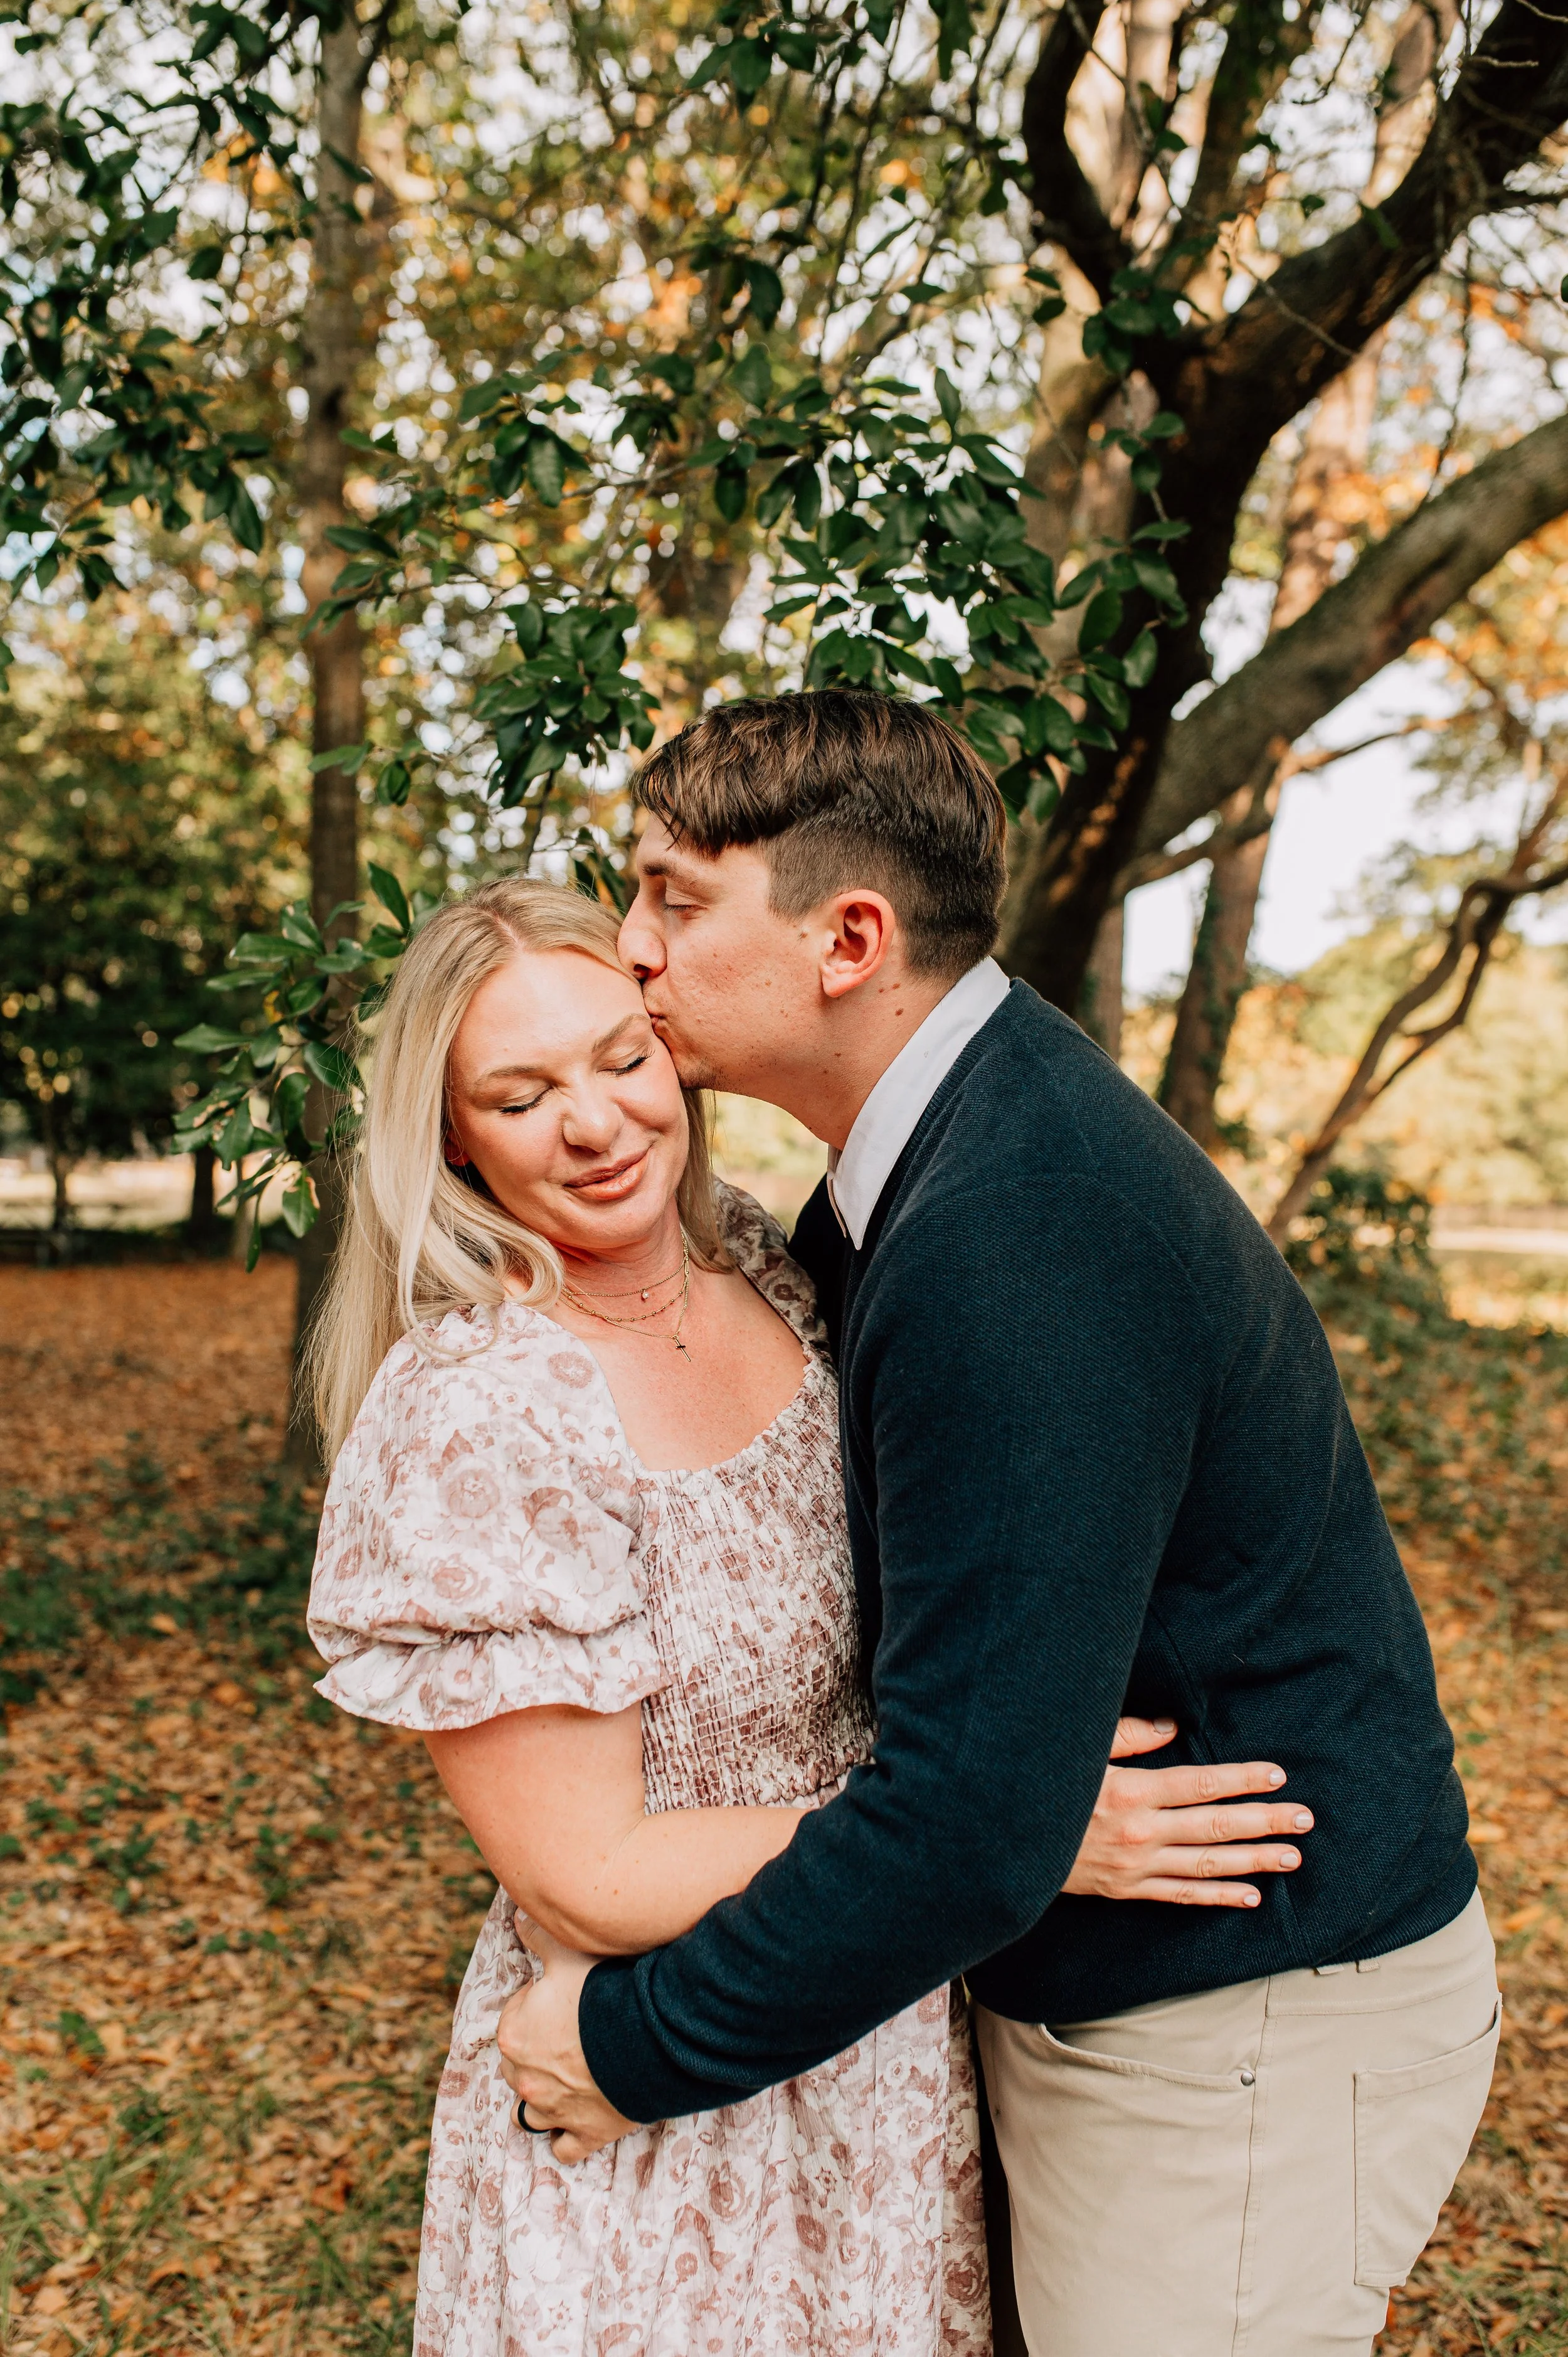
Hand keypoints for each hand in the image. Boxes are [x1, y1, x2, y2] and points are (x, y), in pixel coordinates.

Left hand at [496, 1915, 640, 2162]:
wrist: (647, 2037)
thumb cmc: (603, 1991)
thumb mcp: (568, 1953)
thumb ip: (539, 1935)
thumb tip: (518, 1917)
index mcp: (514, 2035)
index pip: (514, 2020)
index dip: (536, 2008)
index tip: (562, 2000)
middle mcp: (525, 2079)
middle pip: (517, 2069)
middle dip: (535, 2055)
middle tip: (568, 2037)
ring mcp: (554, 2111)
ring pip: (530, 2115)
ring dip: (540, 2101)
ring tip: (563, 2084)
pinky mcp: (585, 2134)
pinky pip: (563, 2148)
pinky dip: (566, 2138)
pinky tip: (577, 2122)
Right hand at [1064, 1719, 1313, 1908]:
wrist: (1007, 1846)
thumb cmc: (1044, 1788)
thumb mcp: (1080, 1752)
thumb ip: (1126, 1736)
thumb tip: (1170, 1725)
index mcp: (1130, 1790)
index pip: (1201, 1784)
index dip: (1242, 1779)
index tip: (1276, 1776)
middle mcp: (1140, 1832)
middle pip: (1215, 1825)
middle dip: (1265, 1821)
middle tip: (1304, 1819)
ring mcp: (1136, 1866)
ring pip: (1207, 1864)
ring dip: (1253, 1861)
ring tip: (1292, 1856)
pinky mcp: (1128, 1890)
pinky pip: (1181, 1896)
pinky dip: (1217, 1897)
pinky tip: (1251, 1896)